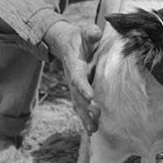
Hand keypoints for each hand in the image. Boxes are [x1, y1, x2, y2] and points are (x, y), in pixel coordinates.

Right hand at [45, 19, 102, 133]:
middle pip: (77, 96)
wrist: (66, 43)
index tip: (90, 97)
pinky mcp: (77, 92)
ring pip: (77, 105)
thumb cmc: (79, 38)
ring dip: (85, 117)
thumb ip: (90, 33)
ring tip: (93, 129)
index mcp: (75, 65)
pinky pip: (80, 107)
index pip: (78, 78)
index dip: (83, 87)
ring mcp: (73, 87)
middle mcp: (72, 79)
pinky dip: (84, 119)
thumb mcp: (84, 32)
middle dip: (85, 107)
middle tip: (96, 115)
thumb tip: (95, 33)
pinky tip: (92, 130)